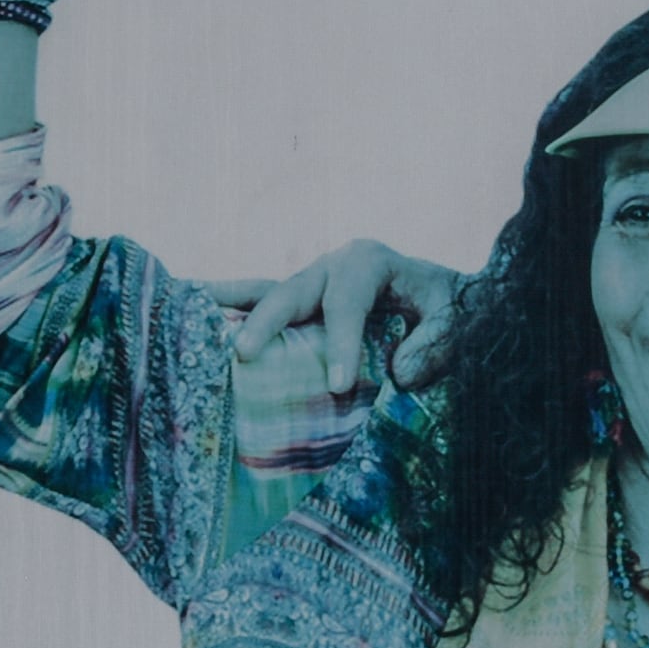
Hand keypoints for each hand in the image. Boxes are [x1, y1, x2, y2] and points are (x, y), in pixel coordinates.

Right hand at [206, 239, 469, 398]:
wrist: (450, 300)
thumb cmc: (451, 310)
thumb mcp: (458, 321)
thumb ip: (437, 343)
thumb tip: (400, 372)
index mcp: (369, 262)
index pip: (348, 303)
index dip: (341, 342)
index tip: (337, 385)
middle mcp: (332, 266)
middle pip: (293, 291)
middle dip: (268, 321)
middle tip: (244, 353)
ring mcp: (311, 283)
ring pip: (266, 292)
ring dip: (229, 302)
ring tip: (190, 305)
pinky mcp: (300, 304)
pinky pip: (262, 305)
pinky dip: (231, 310)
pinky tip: (197, 314)